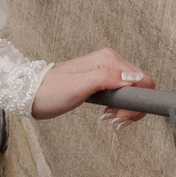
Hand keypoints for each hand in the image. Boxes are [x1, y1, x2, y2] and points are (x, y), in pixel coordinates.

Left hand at [30, 49, 150, 123]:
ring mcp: (107, 72)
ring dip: (127, 110)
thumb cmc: (51, 90)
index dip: (138, 100)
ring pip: (134, 93)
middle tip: (114, 117)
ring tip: (110, 117)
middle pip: (141, 87)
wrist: (32, 94)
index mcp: (108, 59)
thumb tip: (133, 77)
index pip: (143, 80)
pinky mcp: (103, 82)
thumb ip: (107, 78)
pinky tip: (109, 113)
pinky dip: (121, 108)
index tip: (121, 112)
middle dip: (132, 107)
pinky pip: (124, 96)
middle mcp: (110, 62)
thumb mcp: (79, 86)